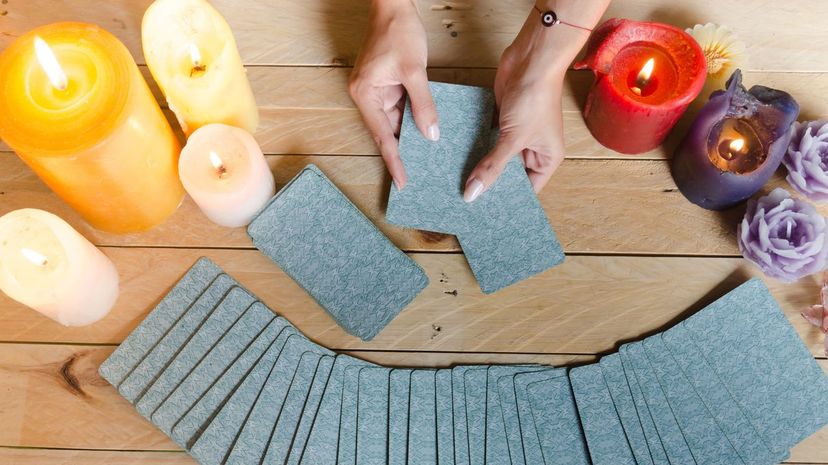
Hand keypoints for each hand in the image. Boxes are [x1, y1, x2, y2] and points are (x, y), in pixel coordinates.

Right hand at [349, 0, 438, 189]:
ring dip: (408, 138)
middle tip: (415, 179)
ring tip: (424, 162)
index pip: (382, 135)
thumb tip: (430, 134)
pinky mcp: (387, 85)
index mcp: (365, 94)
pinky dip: (412, 121)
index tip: (402, 181)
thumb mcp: (414, 70)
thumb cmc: (398, 31)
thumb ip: (422, 104)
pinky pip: (400, 109)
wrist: (394, 5)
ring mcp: (376, 91)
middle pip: (386, 132)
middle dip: (401, 153)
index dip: (394, 160)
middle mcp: (367, 96)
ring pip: (395, 122)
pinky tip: (425, 134)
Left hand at [463, 0, 609, 201]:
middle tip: (463, 200)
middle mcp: (533, 149)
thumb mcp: (514, 138)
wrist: (531, 58)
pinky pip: (485, 139)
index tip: (483, 214)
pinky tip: (455, 157)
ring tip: (455, 183)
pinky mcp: (502, 119)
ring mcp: (516, 134)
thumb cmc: (535, 97)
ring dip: (478, 164)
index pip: (526, 189)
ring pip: (494, 156)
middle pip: (508, 175)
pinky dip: (474, 145)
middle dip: (488, 183)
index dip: (506, 200)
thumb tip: (472, 194)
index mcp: (546, 159)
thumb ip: (493, 166)